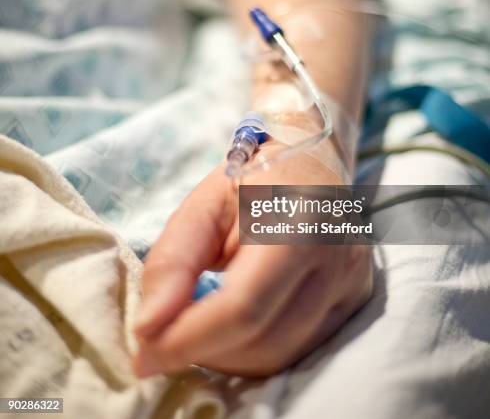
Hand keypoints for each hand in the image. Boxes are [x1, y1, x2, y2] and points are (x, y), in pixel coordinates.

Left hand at [132, 144, 372, 376]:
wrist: (311, 159)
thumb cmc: (253, 177)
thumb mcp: (202, 206)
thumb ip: (173, 261)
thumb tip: (148, 329)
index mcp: (296, 225)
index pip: (243, 307)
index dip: (189, 339)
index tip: (145, 356)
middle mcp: (337, 261)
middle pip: (263, 341)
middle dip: (204, 352)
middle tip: (165, 339)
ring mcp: (353, 283)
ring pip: (283, 356)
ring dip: (229, 356)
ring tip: (198, 329)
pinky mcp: (357, 299)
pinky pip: (301, 348)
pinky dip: (256, 349)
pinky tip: (234, 325)